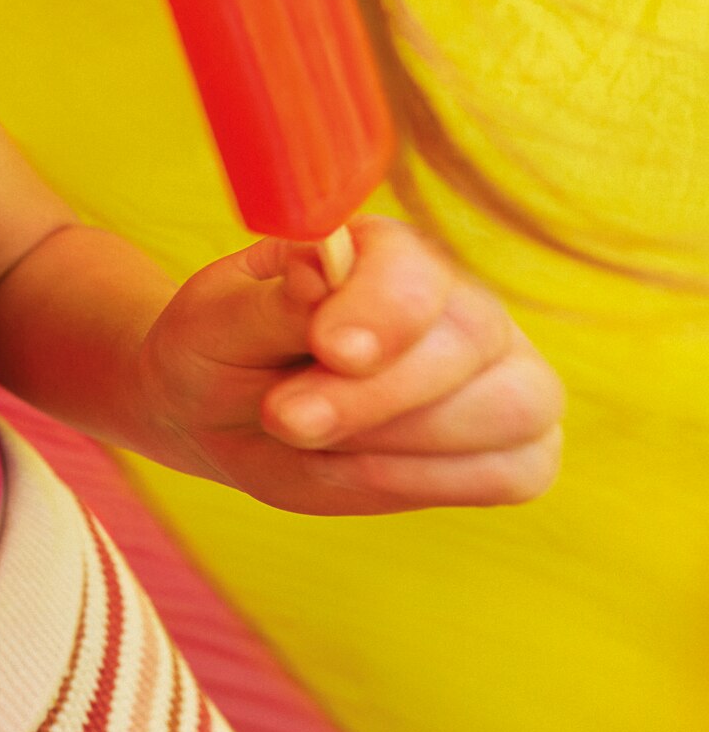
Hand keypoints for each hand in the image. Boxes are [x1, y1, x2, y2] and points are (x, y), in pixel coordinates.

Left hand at [138, 218, 562, 512]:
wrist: (218, 416)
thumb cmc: (218, 354)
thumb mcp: (215, 326)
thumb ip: (272, 304)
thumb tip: (320, 268)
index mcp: (380, 251)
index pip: (417, 266)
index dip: (383, 311)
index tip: (330, 349)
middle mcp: (455, 301)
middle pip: (472, 341)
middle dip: (375, 396)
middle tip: (286, 417)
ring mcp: (495, 372)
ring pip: (512, 408)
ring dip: (398, 444)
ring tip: (308, 437)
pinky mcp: (509, 445)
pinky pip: (515, 470)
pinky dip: (431, 481)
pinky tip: (355, 468)